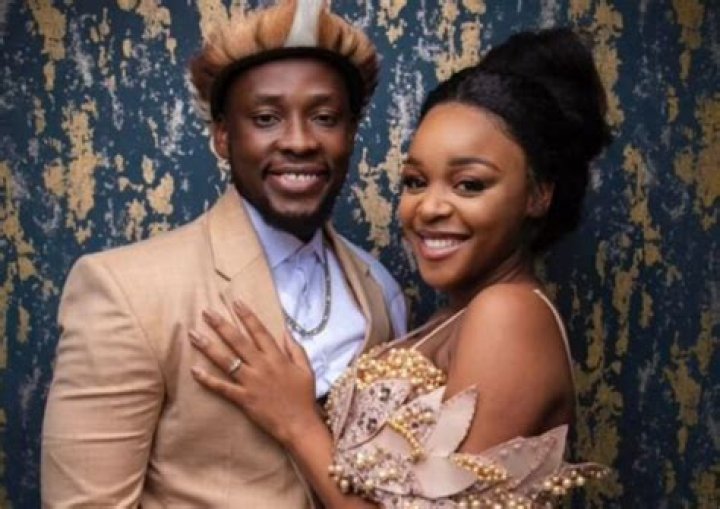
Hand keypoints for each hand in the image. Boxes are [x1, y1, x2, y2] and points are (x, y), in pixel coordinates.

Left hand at [190, 300, 318, 445]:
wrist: (299, 425)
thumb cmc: (304, 397)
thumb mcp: (306, 369)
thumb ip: (295, 349)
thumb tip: (286, 331)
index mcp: (277, 357)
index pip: (259, 331)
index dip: (247, 316)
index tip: (235, 302)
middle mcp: (262, 366)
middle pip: (238, 341)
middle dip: (221, 325)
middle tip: (206, 312)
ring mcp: (251, 382)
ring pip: (226, 360)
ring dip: (208, 347)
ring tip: (193, 335)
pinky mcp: (244, 399)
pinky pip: (222, 387)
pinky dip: (208, 380)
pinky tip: (194, 370)